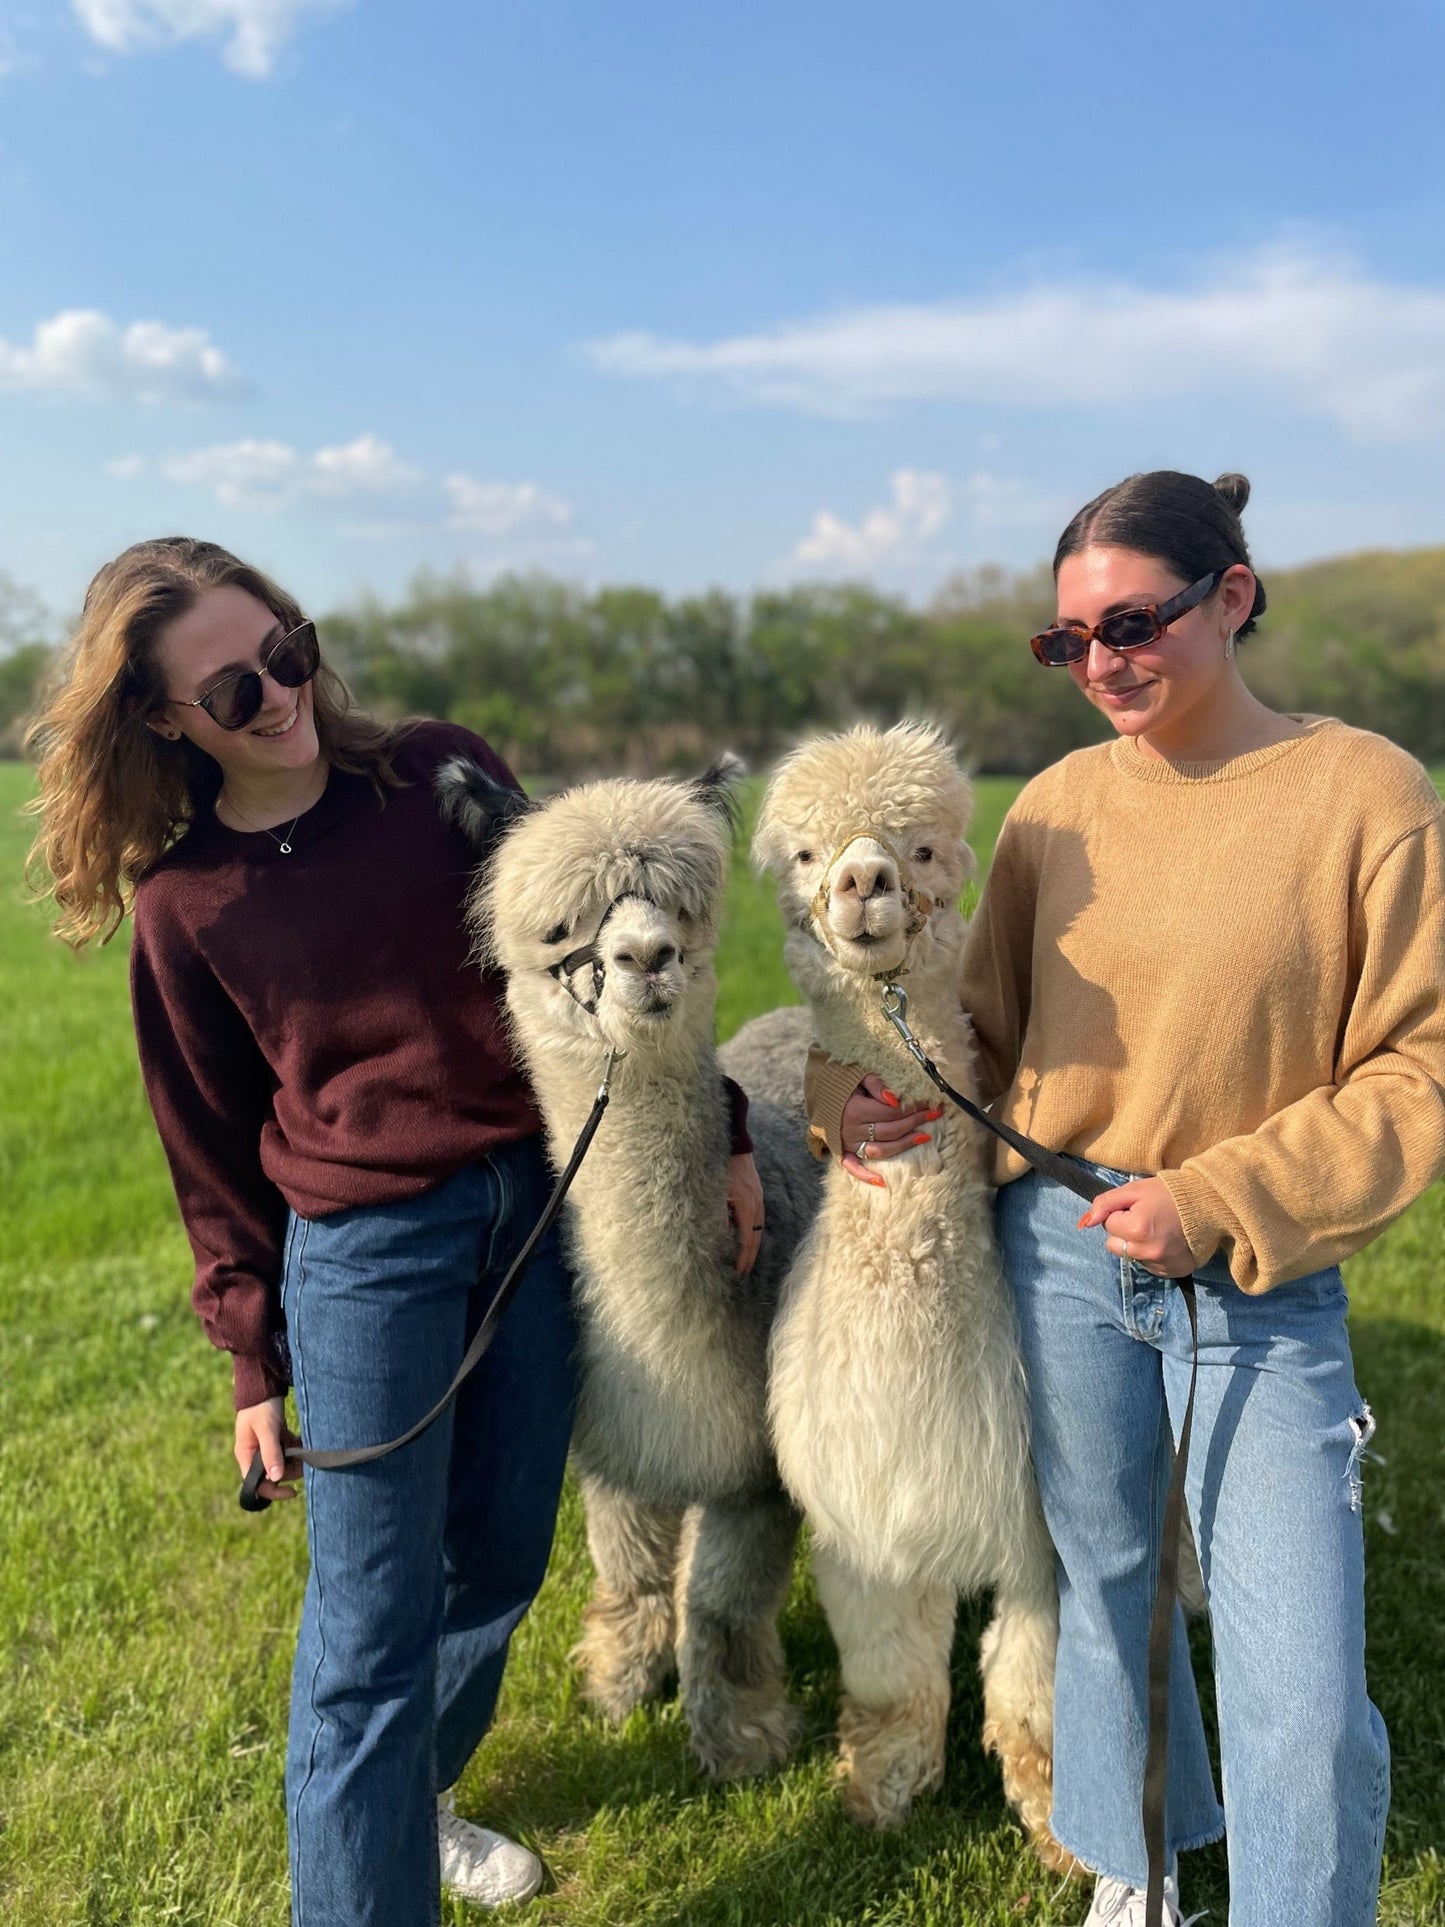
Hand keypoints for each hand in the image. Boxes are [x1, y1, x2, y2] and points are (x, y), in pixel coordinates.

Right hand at [235, 1396, 300, 1502]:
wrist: (264, 1383)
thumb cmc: (261, 1405)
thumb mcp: (266, 1428)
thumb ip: (271, 1452)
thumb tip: (276, 1478)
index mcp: (246, 1454)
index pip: (257, 1484)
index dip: (274, 1492)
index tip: (293, 1491)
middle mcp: (254, 1453)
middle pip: (273, 1475)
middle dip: (290, 1472)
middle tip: (306, 1463)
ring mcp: (265, 1446)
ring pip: (282, 1464)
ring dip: (296, 1460)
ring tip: (308, 1451)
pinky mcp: (275, 1438)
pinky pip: (287, 1451)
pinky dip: (296, 1449)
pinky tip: (304, 1442)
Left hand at [725, 1152, 764, 1274]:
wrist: (736, 1147)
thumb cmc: (723, 1169)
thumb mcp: (717, 1193)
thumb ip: (718, 1215)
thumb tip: (718, 1237)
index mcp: (747, 1208)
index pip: (747, 1240)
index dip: (743, 1257)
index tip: (739, 1271)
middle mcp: (757, 1206)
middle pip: (756, 1238)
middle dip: (750, 1256)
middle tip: (744, 1272)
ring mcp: (759, 1200)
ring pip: (759, 1229)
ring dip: (754, 1246)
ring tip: (747, 1259)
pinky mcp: (758, 1195)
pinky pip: (759, 1220)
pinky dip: (754, 1232)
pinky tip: (749, 1236)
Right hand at [840, 1075, 940, 1188]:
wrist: (820, 1090)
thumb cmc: (842, 1081)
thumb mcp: (859, 1074)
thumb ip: (876, 1084)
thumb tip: (895, 1099)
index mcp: (855, 1109)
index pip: (891, 1112)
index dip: (913, 1107)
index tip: (929, 1103)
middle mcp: (851, 1129)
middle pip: (890, 1130)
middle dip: (915, 1122)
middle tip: (934, 1115)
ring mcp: (847, 1142)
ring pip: (881, 1149)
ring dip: (904, 1145)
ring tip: (924, 1137)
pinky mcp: (842, 1151)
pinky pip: (852, 1167)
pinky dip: (865, 1176)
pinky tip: (882, 1182)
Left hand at [1077, 1177, 1192, 1277]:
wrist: (1209, 1205)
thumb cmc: (1169, 1193)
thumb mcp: (1135, 1190)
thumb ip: (1106, 1203)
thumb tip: (1085, 1222)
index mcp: (1137, 1229)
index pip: (1109, 1224)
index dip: (1120, 1213)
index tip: (1138, 1207)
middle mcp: (1147, 1252)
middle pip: (1114, 1245)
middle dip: (1123, 1232)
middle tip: (1144, 1218)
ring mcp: (1161, 1265)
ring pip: (1130, 1256)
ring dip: (1136, 1244)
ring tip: (1157, 1229)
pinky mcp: (1172, 1272)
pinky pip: (1148, 1266)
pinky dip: (1151, 1254)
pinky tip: (1165, 1240)